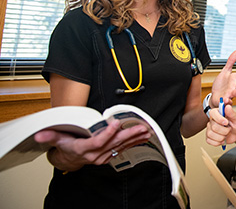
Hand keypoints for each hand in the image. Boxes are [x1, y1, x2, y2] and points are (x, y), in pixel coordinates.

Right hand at [34, 119, 150, 171]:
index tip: (115, 123)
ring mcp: (104, 156)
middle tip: (141, 128)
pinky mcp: (109, 155)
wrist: (70, 160)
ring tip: (146, 131)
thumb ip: (50, 136)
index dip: (107, 133)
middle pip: (114, 144)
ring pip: (121, 146)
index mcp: (84, 149)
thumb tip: (41, 134)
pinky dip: (134, 142)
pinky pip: (123, 149)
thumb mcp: (57, 140)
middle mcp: (96, 154)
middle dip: (128, 135)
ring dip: (135, 138)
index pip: (97, 142)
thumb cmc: (66, 146)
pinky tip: (143, 137)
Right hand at [205, 104, 235, 146]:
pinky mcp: (209, 137)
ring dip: (221, 137)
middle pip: (213, 126)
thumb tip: (227, 106)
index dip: (219, 119)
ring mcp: (210, 128)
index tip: (226, 122)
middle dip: (224, 131)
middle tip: (229, 129)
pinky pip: (209, 141)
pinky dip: (217, 142)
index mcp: (218, 113)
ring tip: (226, 135)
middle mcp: (212, 120)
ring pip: (210, 134)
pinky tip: (222, 140)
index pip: (212, 113)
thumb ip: (232, 113)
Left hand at [211, 50, 235, 107]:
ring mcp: (230, 94)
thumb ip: (231, 61)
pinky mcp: (224, 100)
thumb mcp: (225, 71)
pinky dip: (228, 101)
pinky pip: (227, 101)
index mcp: (235, 79)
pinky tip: (227, 100)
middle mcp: (234, 87)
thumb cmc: (222, 84)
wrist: (215, 96)